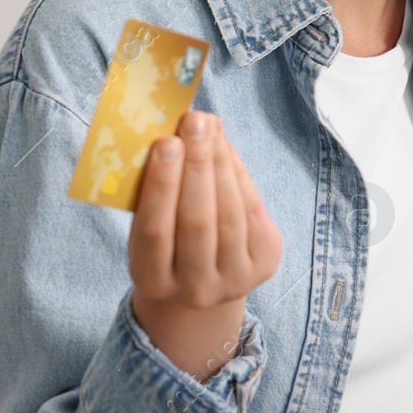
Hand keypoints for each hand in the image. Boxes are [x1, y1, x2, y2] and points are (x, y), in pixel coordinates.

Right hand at [128, 110, 281, 382]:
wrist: (201, 289)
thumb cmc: (167, 246)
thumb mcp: (149, 230)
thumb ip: (155, 193)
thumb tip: (176, 133)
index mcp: (153, 282)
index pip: (155, 231)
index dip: (162, 185)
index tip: (166, 142)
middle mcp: (196, 290)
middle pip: (198, 221)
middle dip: (198, 166)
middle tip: (196, 122)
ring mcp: (234, 280)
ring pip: (230, 214)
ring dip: (221, 164)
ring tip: (211, 130)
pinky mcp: (264, 265)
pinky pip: (252, 211)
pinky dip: (239, 176)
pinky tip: (226, 150)